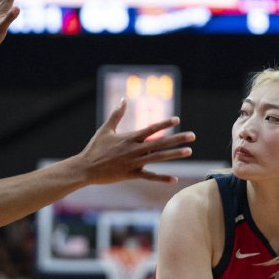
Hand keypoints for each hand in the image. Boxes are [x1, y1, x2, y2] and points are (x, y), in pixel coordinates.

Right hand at [74, 99, 194, 183]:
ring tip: (189, 151)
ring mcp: (134, 163)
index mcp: (129, 138)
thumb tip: (123, 99)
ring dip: (175, 154)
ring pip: (158, 158)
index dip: (165, 124)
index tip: (177, 120)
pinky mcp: (131, 174)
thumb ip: (117, 114)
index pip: (151, 129)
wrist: (85, 168)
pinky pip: (149, 176)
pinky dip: (162, 178)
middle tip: (193, 136)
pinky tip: (174, 179)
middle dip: (178, 138)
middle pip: (160, 142)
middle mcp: (134, 149)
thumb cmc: (95, 148)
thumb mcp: (105, 129)